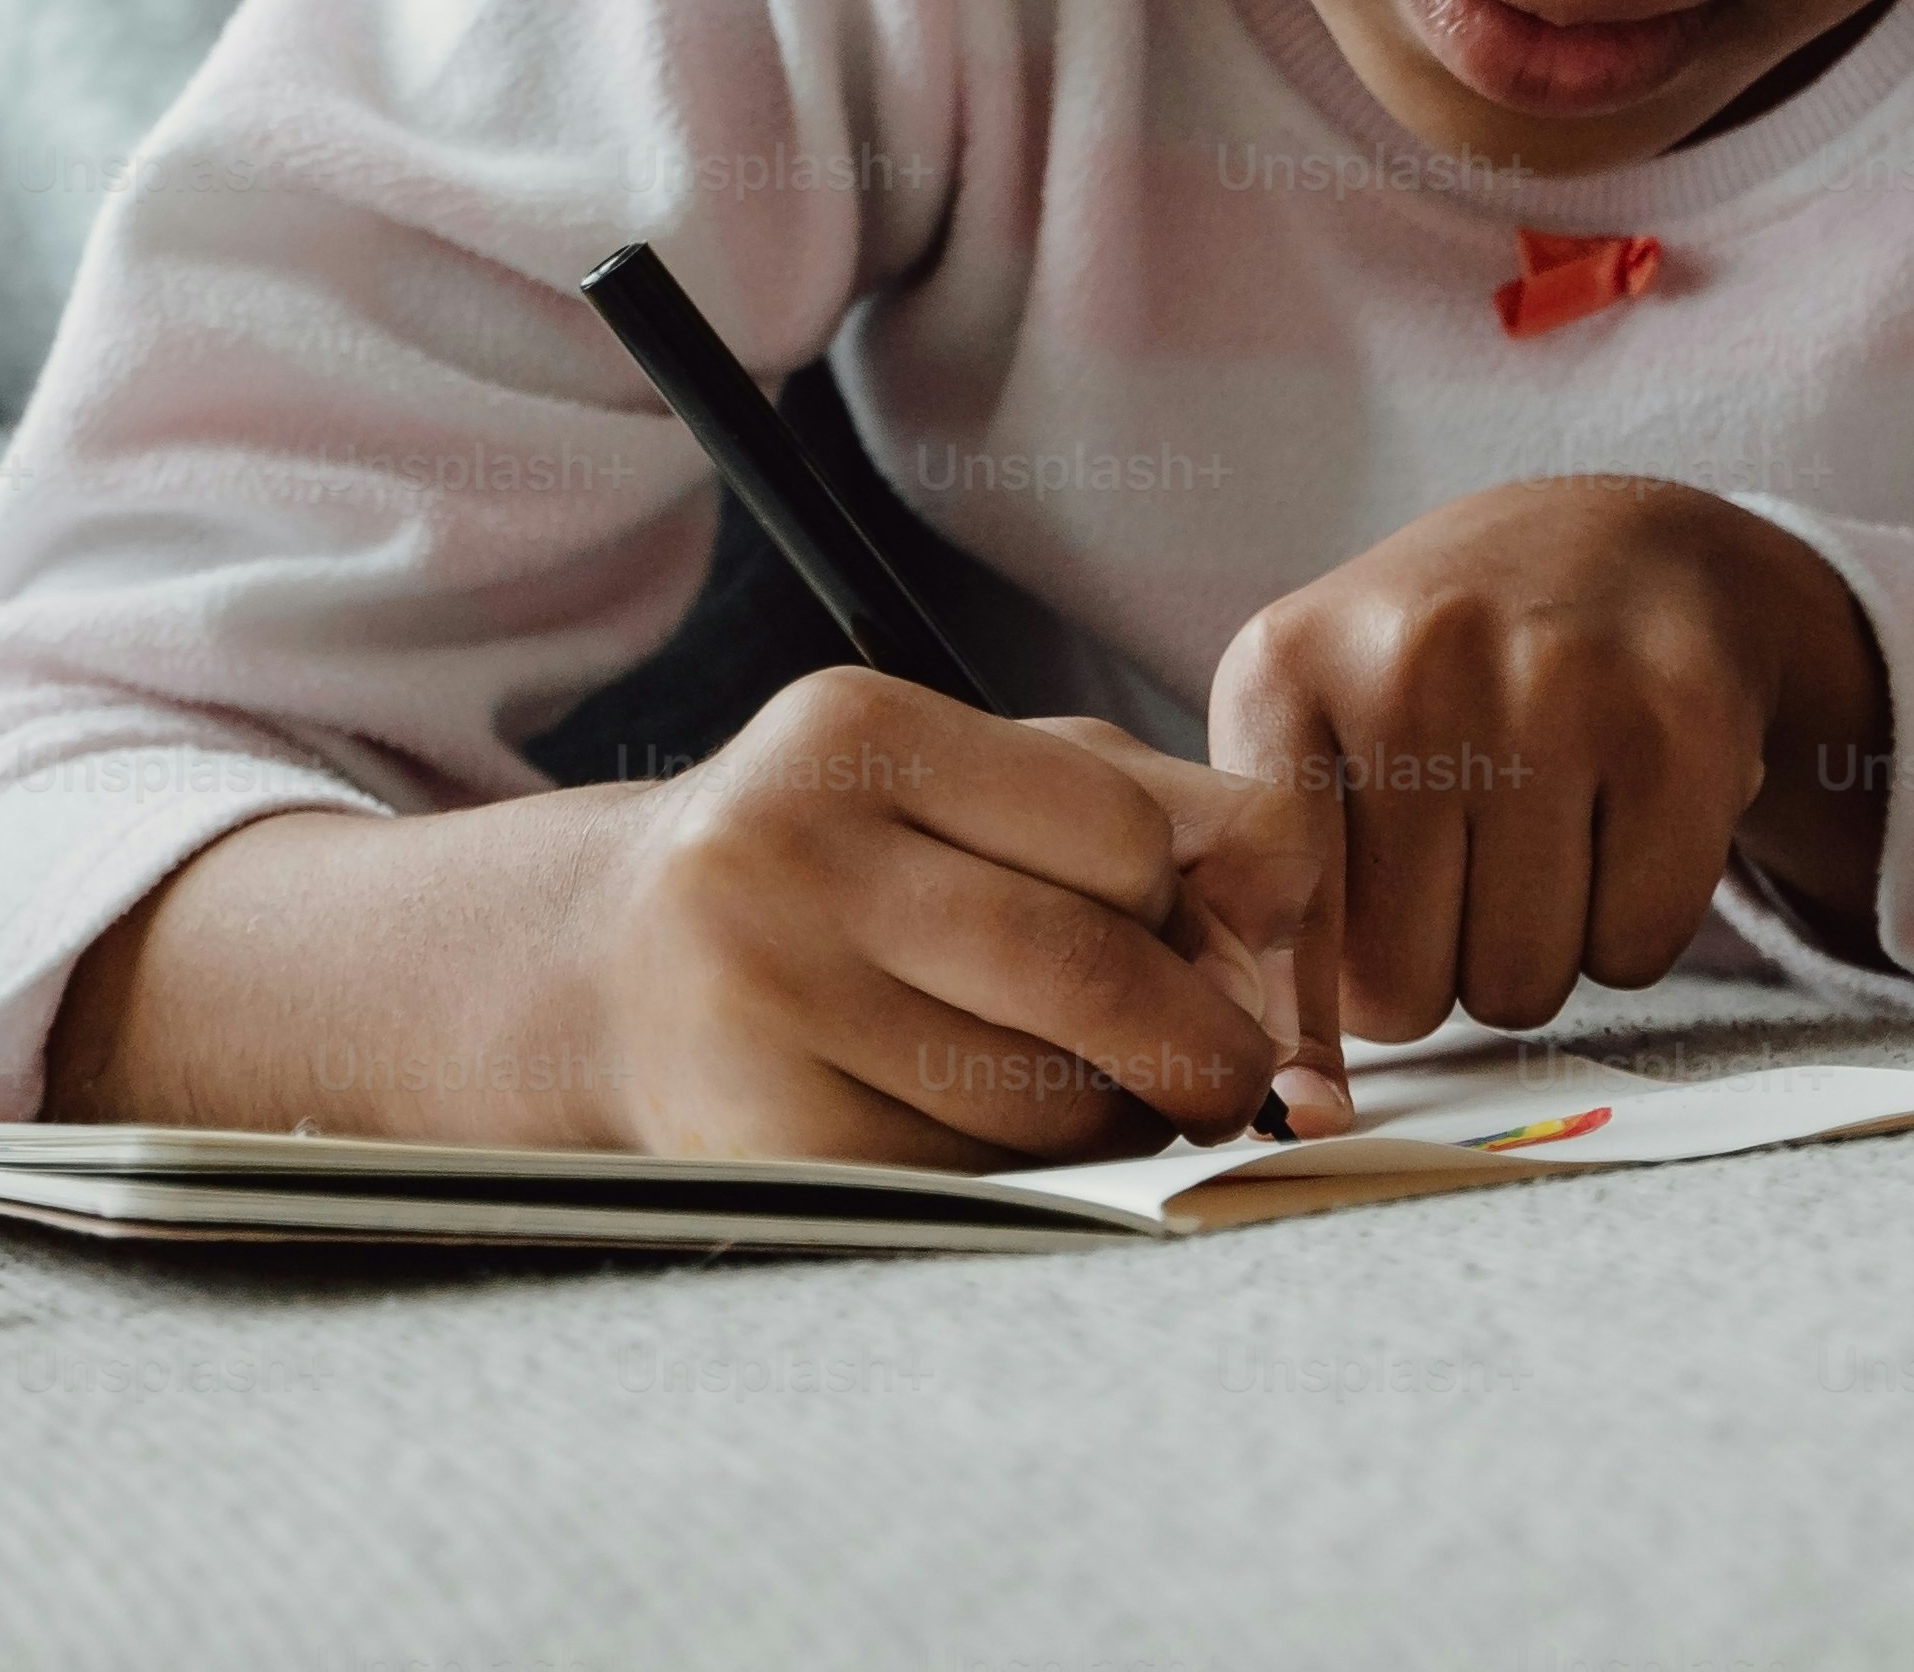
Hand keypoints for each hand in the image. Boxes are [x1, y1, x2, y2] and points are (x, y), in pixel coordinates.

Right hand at [576, 670, 1302, 1165]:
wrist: (611, 968)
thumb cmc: (841, 860)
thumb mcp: (975, 780)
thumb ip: (1153, 807)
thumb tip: (1302, 897)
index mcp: (859, 732)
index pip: (1120, 834)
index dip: (1187, 908)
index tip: (1196, 946)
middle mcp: (789, 854)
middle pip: (1087, 974)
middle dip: (1200, 1047)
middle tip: (1238, 1080)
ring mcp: (760, 1002)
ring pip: (1038, 1099)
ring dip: (1118, 1120)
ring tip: (1110, 1098)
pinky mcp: (760, 1139)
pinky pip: (969, 1180)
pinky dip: (1033, 1177)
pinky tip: (1017, 1140)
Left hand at [1208, 476, 1891, 1101]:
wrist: (1623, 546)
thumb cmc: (1439, 682)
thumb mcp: (1312, 736)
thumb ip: (1274, 911)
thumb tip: (1287, 1102)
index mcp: (1285, 669)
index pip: (1272, 933)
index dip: (1308, 1003)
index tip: (1332, 1012)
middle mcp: (1413, 659)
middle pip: (1404, 988)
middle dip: (1438, 968)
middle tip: (1467, 871)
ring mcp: (1556, 683)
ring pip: (1522, 985)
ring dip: (1536, 952)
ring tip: (1542, 837)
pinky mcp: (1682, 725)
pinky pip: (1637, 953)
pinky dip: (1631, 925)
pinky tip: (1620, 824)